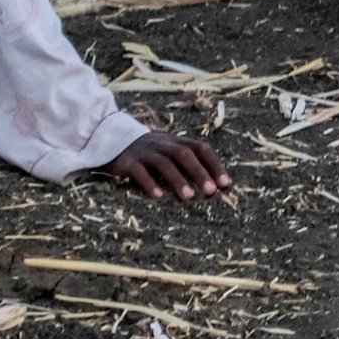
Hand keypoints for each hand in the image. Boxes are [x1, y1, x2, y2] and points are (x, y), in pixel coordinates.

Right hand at [97, 127, 230, 199]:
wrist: (112, 140)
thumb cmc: (151, 155)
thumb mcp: (170, 154)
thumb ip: (189, 167)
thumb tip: (217, 188)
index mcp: (177, 142)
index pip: (201, 149)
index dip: (214, 165)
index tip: (225, 184)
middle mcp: (163, 144)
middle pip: (184, 154)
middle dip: (199, 172)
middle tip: (211, 192)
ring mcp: (145, 152)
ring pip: (164, 163)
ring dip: (178, 179)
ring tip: (189, 197)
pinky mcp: (127, 162)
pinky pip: (139, 171)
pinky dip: (150, 183)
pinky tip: (159, 197)